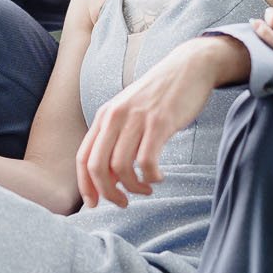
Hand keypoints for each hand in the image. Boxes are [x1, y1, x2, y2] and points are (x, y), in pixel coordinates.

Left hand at [75, 39, 229, 207]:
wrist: (189, 67)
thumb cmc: (159, 97)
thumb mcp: (129, 114)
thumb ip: (116, 141)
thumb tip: (109, 180)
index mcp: (104, 116)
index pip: (83, 158)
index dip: (86, 186)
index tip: (94, 204)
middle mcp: (115, 117)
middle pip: (97, 167)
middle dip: (108, 193)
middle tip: (123, 203)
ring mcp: (136, 119)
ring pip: (121, 168)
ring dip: (133, 187)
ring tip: (145, 188)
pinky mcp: (159, 123)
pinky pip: (147, 161)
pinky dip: (151, 177)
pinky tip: (158, 176)